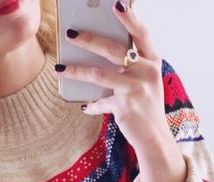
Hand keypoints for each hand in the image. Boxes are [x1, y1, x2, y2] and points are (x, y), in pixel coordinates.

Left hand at [55, 0, 174, 154]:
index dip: (130, 19)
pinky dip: (91, 104)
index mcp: (153, 62)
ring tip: (58, 67)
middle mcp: (146, 73)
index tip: (116, 5)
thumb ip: (131, 66)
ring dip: (76, 70)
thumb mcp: (145, 82)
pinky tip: (84, 106)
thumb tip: (100, 51)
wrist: (155, 138)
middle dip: (90, 39)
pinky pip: (100, 101)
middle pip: (114, 50)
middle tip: (70, 33)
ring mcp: (136, 89)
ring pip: (99, 74)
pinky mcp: (125, 107)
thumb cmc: (146, 107)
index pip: (142, 34)